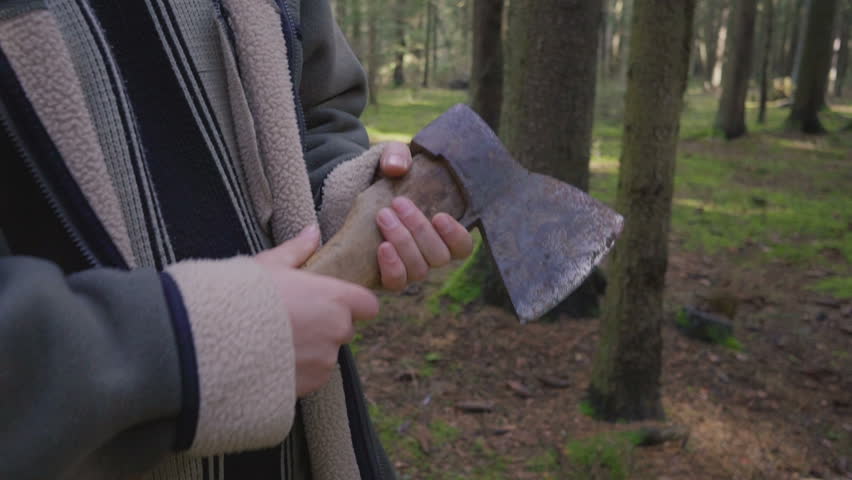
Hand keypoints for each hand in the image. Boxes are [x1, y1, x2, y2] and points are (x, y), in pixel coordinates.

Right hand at [255, 225, 378, 396]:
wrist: (216, 341)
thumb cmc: (243, 296)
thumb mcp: (270, 265)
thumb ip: (298, 250)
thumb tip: (313, 231)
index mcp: (335, 298)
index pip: (368, 305)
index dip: (354, 303)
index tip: (334, 301)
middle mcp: (337, 331)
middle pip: (345, 328)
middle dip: (327, 324)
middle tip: (294, 317)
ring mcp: (324, 361)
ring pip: (326, 354)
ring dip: (311, 348)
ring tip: (276, 339)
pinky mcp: (309, 385)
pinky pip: (311, 375)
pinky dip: (298, 369)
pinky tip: (272, 358)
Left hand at [375, 142, 473, 290]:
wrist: (356, 201)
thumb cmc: (384, 180)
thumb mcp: (391, 159)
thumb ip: (397, 154)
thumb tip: (398, 168)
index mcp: (442, 231)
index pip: (463, 247)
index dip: (456, 236)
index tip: (440, 216)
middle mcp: (430, 255)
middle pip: (439, 256)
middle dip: (419, 229)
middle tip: (398, 203)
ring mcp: (410, 268)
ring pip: (419, 269)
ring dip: (403, 242)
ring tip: (383, 216)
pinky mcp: (388, 277)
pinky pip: (397, 283)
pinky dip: (392, 267)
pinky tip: (381, 247)